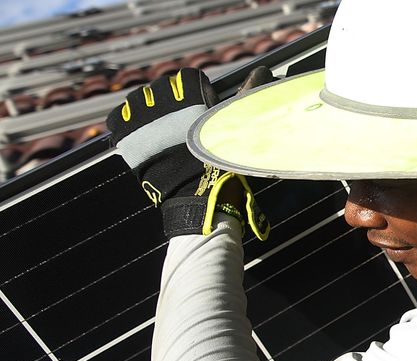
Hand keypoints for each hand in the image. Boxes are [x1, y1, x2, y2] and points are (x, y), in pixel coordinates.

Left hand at [106, 67, 269, 239]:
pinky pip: (117, 118)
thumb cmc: (220, 162)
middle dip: (170, 99)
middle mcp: (163, 102)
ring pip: (138, 99)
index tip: (200, 105)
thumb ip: (245, 94)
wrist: (194, 195)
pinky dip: (126, 122)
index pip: (188, 76)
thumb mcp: (234, 125)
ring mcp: (140, 118)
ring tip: (158, 127)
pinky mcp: (125, 136)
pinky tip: (140, 133)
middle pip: (161, 86)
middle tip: (180, 120)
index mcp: (190, 96)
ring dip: (147, 108)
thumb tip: (262, 71)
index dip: (196, 90)